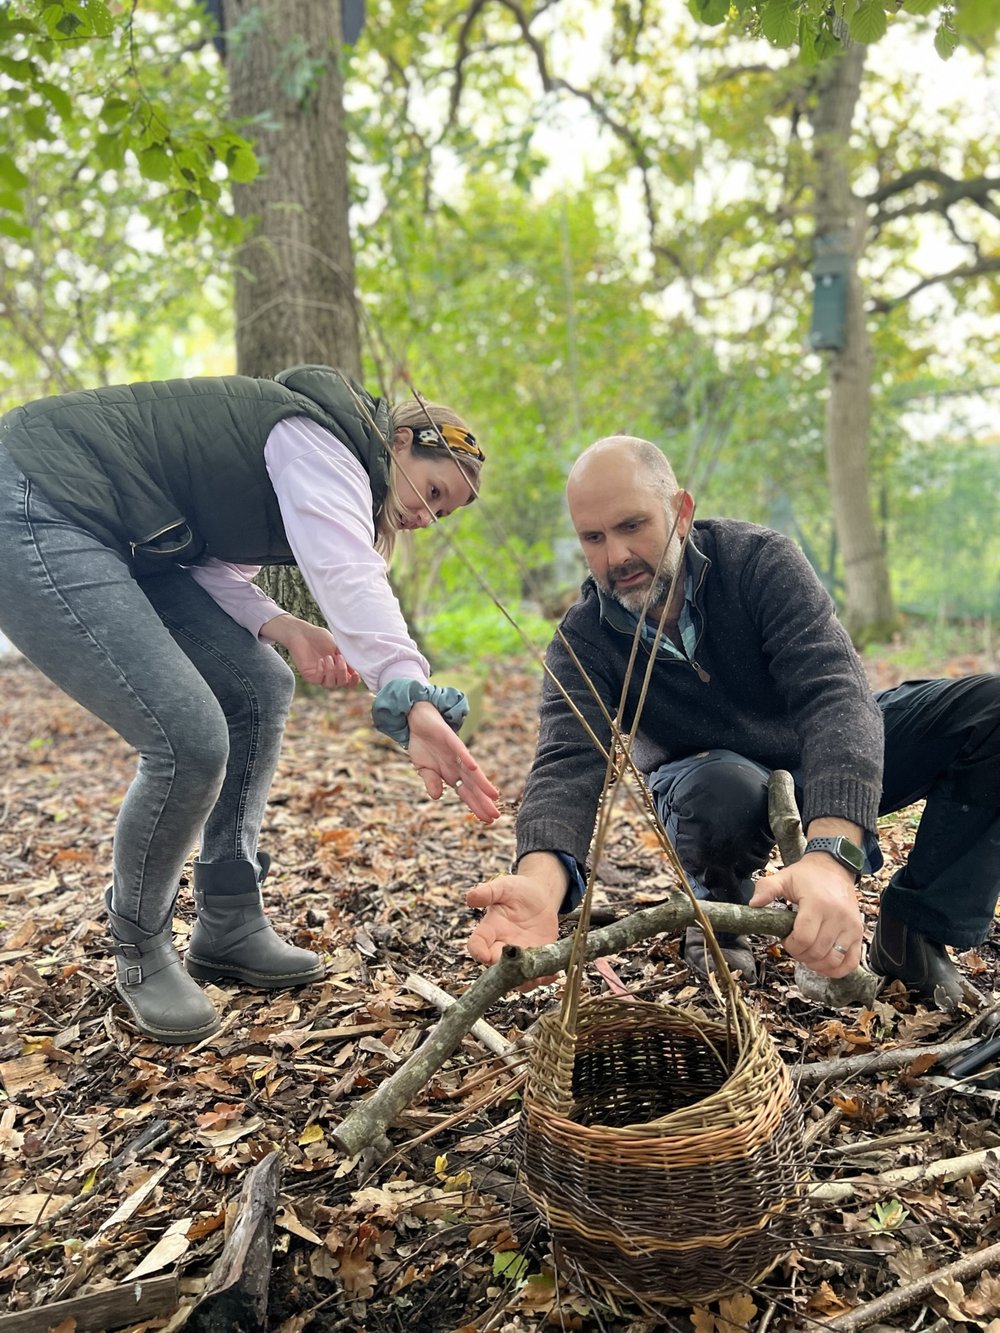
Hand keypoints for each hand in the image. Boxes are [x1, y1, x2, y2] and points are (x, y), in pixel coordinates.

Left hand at [261, 615, 359, 688]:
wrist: (302, 633)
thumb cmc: (320, 637)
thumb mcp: (338, 646)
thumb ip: (348, 656)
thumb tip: (358, 667)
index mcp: (340, 668)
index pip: (350, 682)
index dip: (354, 681)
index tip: (355, 672)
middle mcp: (331, 674)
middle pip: (342, 684)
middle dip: (342, 672)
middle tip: (339, 658)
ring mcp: (320, 676)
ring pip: (331, 685)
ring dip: (332, 671)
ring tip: (328, 657)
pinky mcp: (309, 676)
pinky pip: (319, 680)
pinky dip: (322, 671)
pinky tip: (321, 660)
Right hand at [406, 701, 500, 823]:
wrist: (417, 719)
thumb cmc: (422, 745)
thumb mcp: (423, 768)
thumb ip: (431, 782)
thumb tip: (437, 796)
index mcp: (450, 773)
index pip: (466, 793)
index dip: (475, 806)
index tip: (486, 820)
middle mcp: (456, 765)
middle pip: (472, 786)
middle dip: (483, 801)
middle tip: (496, 816)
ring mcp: (455, 752)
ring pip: (471, 771)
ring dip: (482, 783)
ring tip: (494, 796)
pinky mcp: (449, 738)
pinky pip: (459, 750)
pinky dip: (466, 759)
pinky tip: (474, 769)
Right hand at [466, 872, 562, 985]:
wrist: (541, 896)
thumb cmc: (519, 890)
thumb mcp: (503, 887)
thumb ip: (488, 892)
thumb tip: (469, 897)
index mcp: (490, 929)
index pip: (476, 944)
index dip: (478, 951)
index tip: (484, 955)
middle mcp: (501, 946)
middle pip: (495, 966)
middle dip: (503, 970)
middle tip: (516, 966)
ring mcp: (519, 955)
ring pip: (516, 977)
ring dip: (524, 981)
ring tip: (536, 976)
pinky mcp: (536, 958)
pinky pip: (536, 975)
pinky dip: (544, 978)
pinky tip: (552, 973)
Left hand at [749, 854, 862, 976]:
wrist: (835, 868)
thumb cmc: (807, 876)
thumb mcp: (784, 877)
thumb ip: (766, 889)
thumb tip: (752, 905)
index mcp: (818, 904)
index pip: (803, 938)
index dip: (790, 945)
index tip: (785, 939)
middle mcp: (838, 917)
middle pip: (817, 952)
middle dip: (801, 955)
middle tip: (795, 946)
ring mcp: (851, 927)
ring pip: (833, 960)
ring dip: (817, 964)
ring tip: (808, 954)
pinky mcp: (859, 933)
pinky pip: (852, 961)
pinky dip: (838, 969)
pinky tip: (825, 964)